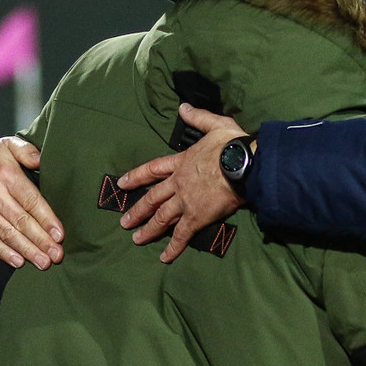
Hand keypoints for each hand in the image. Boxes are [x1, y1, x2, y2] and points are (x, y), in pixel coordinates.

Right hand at [0, 136, 63, 269]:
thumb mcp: (8, 145)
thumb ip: (28, 151)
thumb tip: (42, 160)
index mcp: (5, 174)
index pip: (30, 200)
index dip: (46, 219)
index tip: (59, 235)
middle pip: (20, 221)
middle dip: (41, 241)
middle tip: (57, 255)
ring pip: (6, 233)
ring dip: (27, 250)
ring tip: (44, 262)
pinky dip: (4, 253)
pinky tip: (19, 262)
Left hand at [118, 103, 247, 262]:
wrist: (243, 164)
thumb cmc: (232, 144)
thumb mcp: (215, 124)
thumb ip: (197, 117)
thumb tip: (183, 107)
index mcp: (182, 162)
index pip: (153, 170)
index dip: (136, 177)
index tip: (122, 184)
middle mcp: (178, 184)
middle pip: (152, 199)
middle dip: (137, 211)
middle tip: (124, 222)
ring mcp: (186, 202)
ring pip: (162, 218)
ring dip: (148, 229)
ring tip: (136, 239)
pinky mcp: (197, 217)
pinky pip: (182, 235)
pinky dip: (173, 247)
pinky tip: (164, 258)